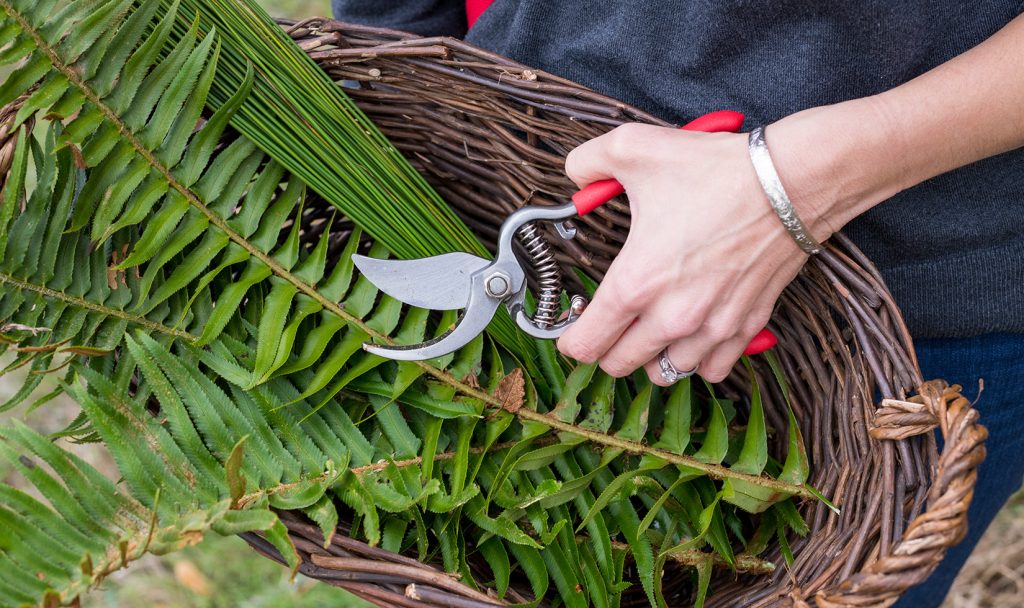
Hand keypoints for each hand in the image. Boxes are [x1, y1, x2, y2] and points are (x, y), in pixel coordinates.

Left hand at [556, 123, 824, 383]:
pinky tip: (691, 336)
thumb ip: (587, 161)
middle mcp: (671, 317)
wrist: (790, 182)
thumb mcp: (634, 147)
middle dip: (605, 348)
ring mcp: (711, 327)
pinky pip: (711, 370)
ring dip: (650, 357)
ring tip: (648, 330)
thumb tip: (574, 176)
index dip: (569, 339)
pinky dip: (697, 361)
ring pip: (664, 373)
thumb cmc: (716, 170)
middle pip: (618, 365)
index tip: (572, 326)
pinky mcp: (745, 326)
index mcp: (635, 283)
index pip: (585, 345)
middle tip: (607, 323)